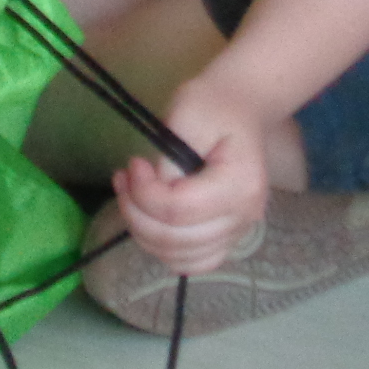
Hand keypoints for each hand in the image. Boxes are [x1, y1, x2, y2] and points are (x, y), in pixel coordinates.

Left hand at [114, 79, 276, 275]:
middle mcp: (245, 217)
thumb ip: (170, 158)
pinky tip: (148, 218)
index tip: (133, 163)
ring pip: (180, 257)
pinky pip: (191, 261)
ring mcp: (238, 232)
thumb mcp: (186, 117)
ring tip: (130, 195)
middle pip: (178, 240)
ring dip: (144, 232)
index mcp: (241, 184)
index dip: (144, 193)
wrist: (237, 108)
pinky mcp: (226, 238)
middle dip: (137, 213)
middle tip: (124, 179)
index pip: (179, 210)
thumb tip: (153, 194)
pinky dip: (163, 248)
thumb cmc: (211, 107)